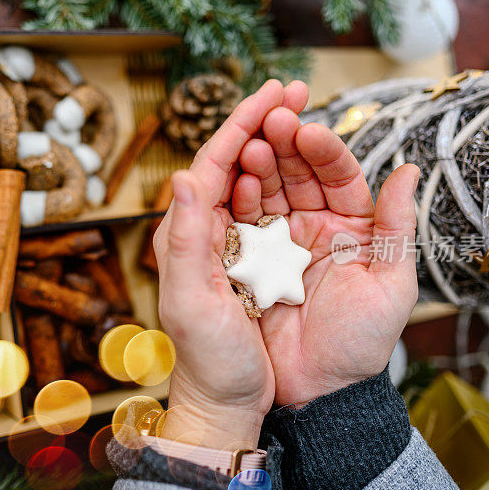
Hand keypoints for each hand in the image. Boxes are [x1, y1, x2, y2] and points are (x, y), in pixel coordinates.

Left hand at [153, 80, 307, 448]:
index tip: (271, 92)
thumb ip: (185, 238)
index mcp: (187, 233)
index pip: (211, 163)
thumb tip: (181, 175)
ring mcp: (235, 243)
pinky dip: (291, 181)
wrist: (228, 400)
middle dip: (263, 122)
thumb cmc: (208, 358)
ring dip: (279, 145)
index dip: (241, 124)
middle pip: (235, 162)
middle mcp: (208, 230)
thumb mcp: (190, 302)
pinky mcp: (258, 259)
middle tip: (294, 89)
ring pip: (258, 180)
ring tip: (302, 115)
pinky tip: (307, 165)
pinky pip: (276, 209)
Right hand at [231, 100, 419, 406]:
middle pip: (297, 173)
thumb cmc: (362, 342)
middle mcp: (314, 226)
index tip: (306, 129)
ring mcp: (279, 241)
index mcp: (351, 227)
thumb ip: (396, 227)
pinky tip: (233, 179)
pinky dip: (237, 199)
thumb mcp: (392, 285)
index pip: (336, 175)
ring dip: (258, 163)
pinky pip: (244, 223)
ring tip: (249, 142)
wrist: (321, 389)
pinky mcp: (251, 260)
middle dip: (284, 144)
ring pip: (268, 190)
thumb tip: (408, 169)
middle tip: (271, 118)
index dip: (322, 150)